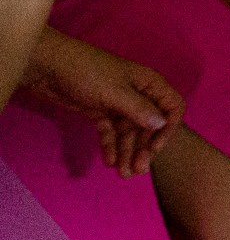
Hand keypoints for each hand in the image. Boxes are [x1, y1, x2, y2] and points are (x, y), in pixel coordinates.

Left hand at [23, 29, 184, 175]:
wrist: (48, 67)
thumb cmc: (88, 73)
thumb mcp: (116, 92)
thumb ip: (139, 109)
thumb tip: (162, 123)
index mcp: (148, 83)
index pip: (171, 106)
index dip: (167, 128)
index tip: (155, 148)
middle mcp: (137, 94)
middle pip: (148, 124)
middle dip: (144, 147)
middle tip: (137, 170)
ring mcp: (117, 103)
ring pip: (128, 131)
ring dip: (127, 151)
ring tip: (123, 173)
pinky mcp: (99, 111)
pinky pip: (110, 132)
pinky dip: (110, 146)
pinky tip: (109, 161)